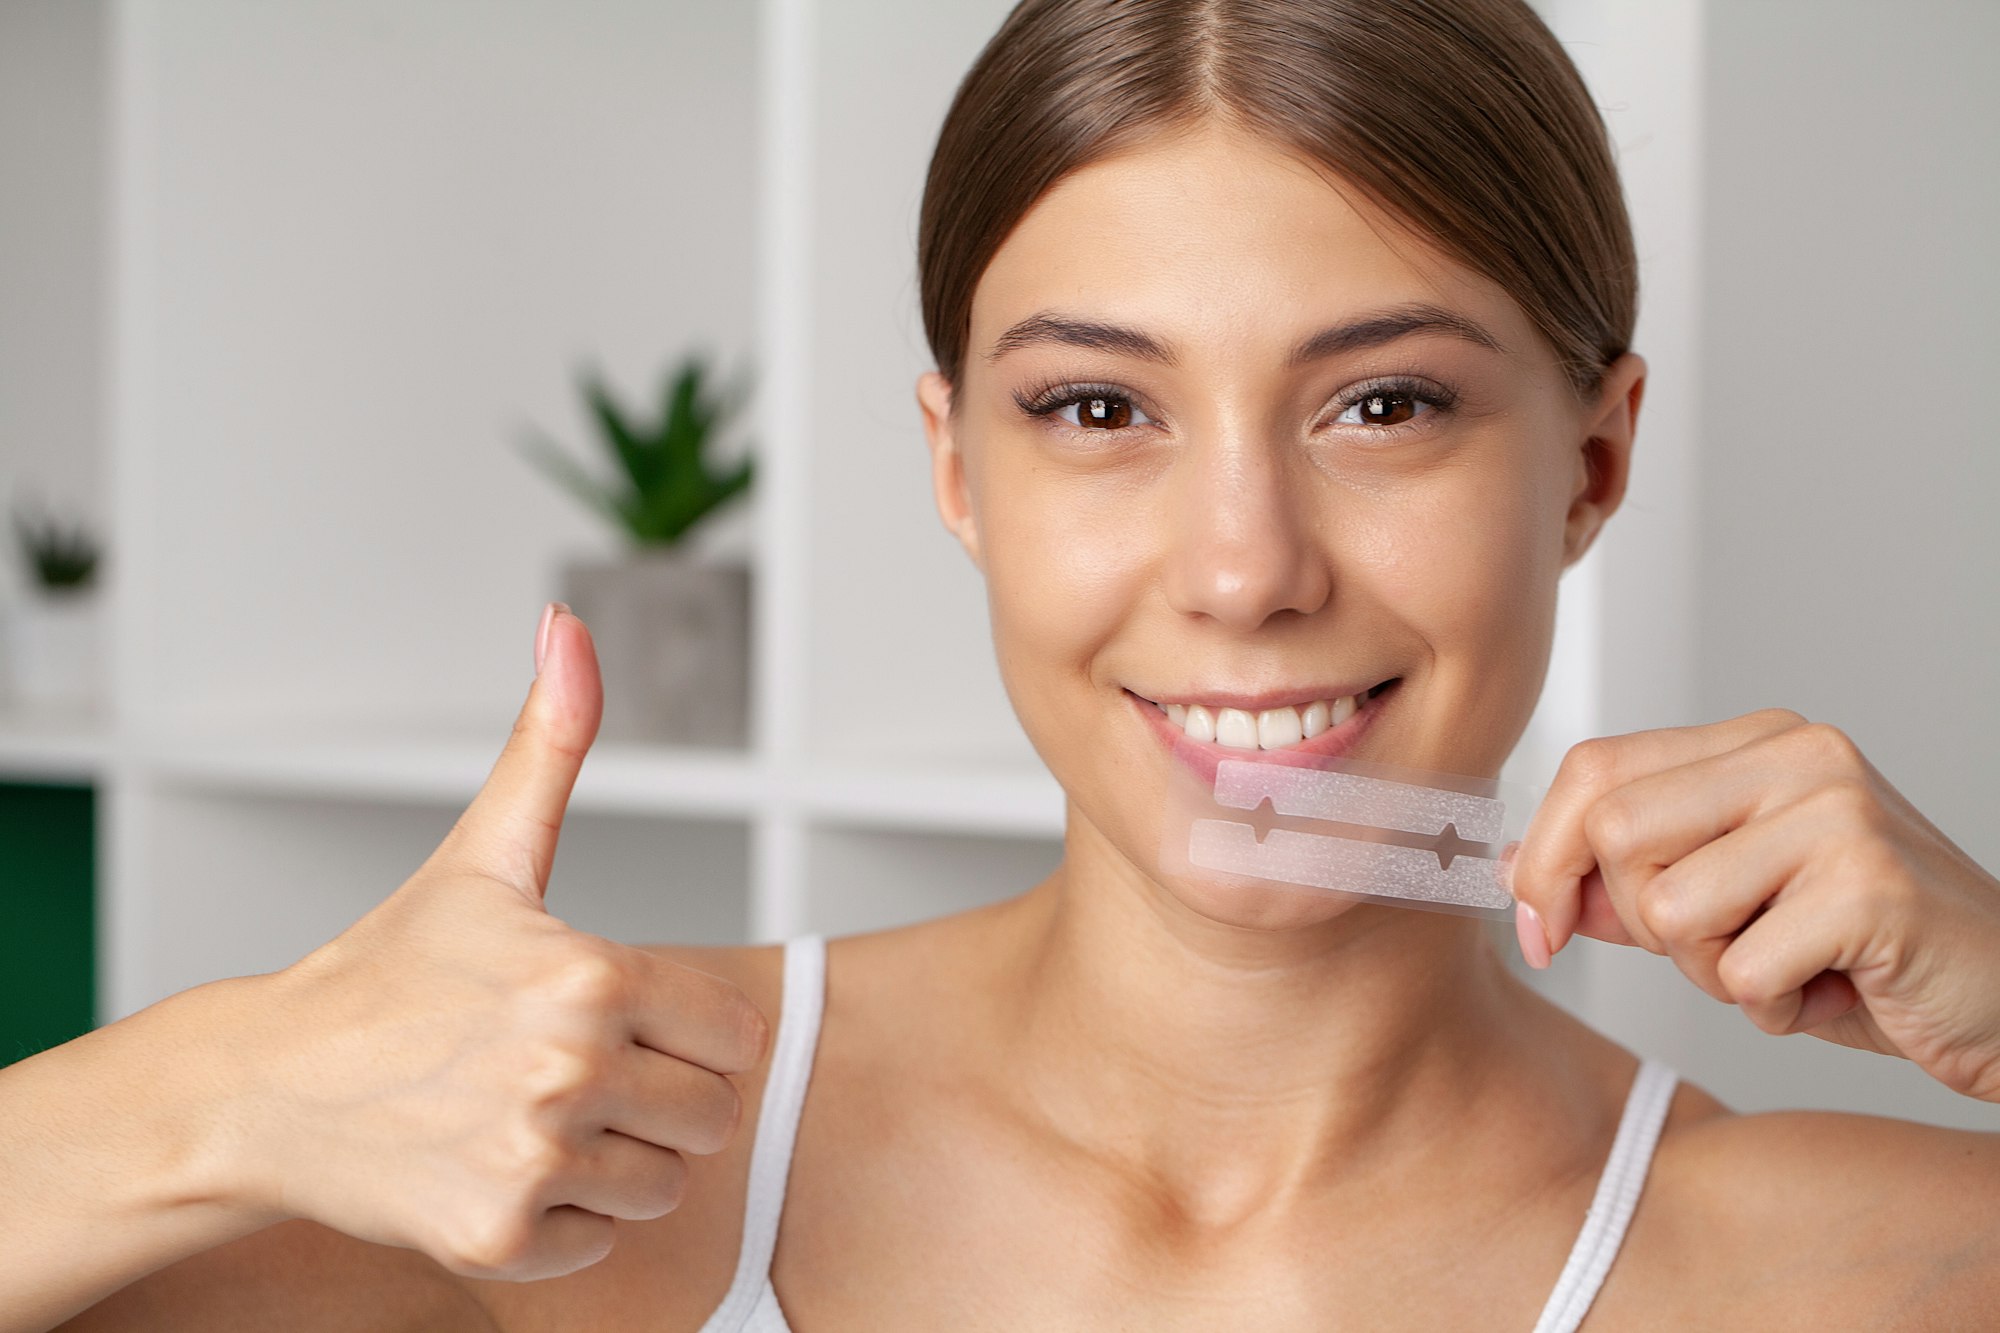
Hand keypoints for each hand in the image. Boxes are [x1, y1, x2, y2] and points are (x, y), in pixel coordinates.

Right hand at [216, 604, 769, 1279]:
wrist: (267, 1087)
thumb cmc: (387, 970)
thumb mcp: (483, 853)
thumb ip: (550, 743)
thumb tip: (569, 626)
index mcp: (591, 972)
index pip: (736, 1036)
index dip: (685, 1033)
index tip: (620, 1022)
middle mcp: (572, 1067)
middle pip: (712, 1116)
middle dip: (658, 1100)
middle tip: (574, 1076)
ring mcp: (534, 1157)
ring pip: (664, 1186)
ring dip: (615, 1163)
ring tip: (535, 1119)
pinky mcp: (498, 1235)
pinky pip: (603, 1243)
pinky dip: (565, 1222)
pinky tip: (501, 1169)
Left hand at [1508, 708, 1999, 1101]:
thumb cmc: (1863, 953)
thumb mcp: (1726, 910)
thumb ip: (1624, 882)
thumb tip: (1513, 867)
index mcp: (1757, 743)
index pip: (1594, 769)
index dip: (1545, 858)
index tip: (1538, 930)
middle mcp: (1797, 755)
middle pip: (1614, 829)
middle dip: (1638, 921)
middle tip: (1719, 951)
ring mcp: (1836, 811)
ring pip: (1668, 907)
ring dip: (1712, 972)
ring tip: (1788, 965)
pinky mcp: (1867, 885)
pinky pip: (1738, 971)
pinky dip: (1772, 1008)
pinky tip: (1832, 989)